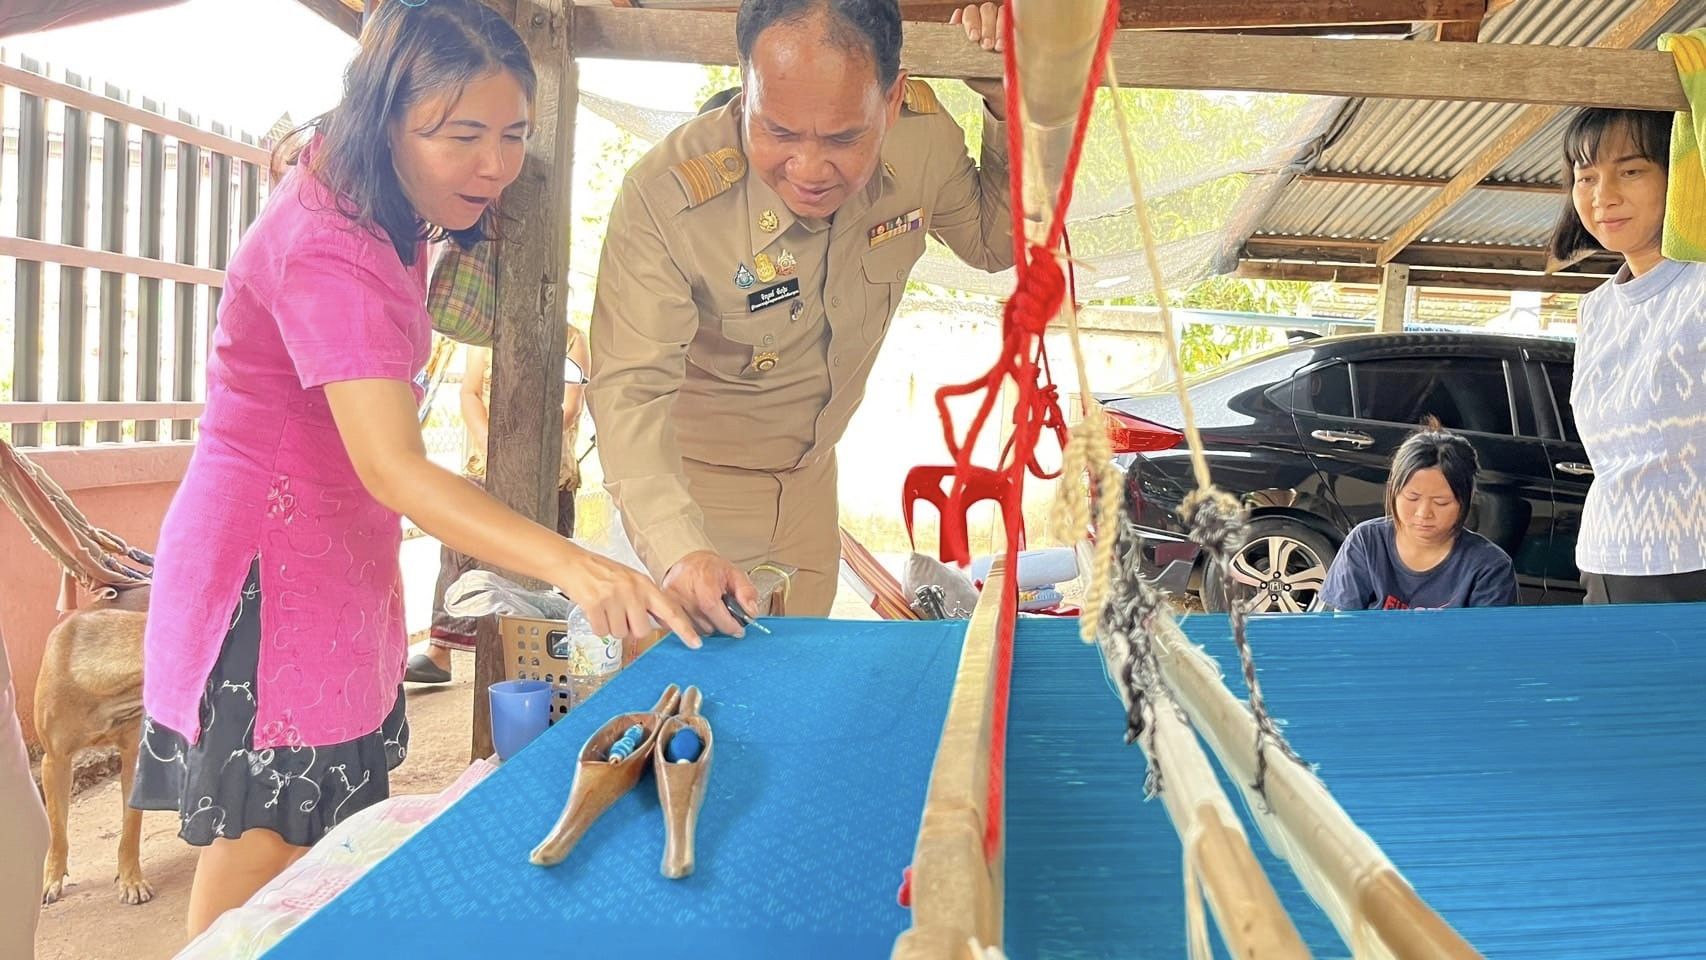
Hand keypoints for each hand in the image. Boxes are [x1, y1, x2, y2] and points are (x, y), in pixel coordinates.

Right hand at [553, 549, 700, 648]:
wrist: (573, 564)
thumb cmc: (603, 573)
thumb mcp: (632, 581)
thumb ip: (648, 600)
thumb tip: (665, 623)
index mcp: (645, 585)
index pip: (671, 610)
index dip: (684, 629)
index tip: (696, 644)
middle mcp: (632, 591)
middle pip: (642, 631)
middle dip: (631, 628)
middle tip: (620, 612)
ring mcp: (614, 598)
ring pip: (620, 634)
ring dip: (612, 627)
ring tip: (606, 608)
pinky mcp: (595, 605)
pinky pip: (602, 631)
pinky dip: (598, 626)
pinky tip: (595, 611)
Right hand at [664, 550, 760, 637]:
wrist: (689, 562)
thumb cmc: (711, 569)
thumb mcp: (735, 574)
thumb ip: (747, 592)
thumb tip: (751, 612)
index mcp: (701, 580)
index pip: (712, 608)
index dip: (728, 624)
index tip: (739, 630)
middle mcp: (682, 591)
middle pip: (705, 624)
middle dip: (719, 625)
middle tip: (724, 615)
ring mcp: (670, 601)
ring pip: (695, 630)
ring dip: (707, 627)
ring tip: (710, 613)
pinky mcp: (663, 609)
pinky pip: (681, 630)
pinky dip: (693, 628)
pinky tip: (699, 617)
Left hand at [949, 4, 1005, 116]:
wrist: (995, 90)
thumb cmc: (976, 75)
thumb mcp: (960, 65)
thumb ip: (950, 51)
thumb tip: (936, 42)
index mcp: (969, 27)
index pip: (968, 13)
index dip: (970, 22)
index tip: (972, 37)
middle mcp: (985, 22)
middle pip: (984, 9)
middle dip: (985, 27)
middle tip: (985, 46)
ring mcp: (1000, 24)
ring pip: (999, 13)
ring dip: (997, 29)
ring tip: (996, 48)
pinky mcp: (1014, 31)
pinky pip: (1014, 22)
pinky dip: (1009, 32)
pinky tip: (1006, 45)